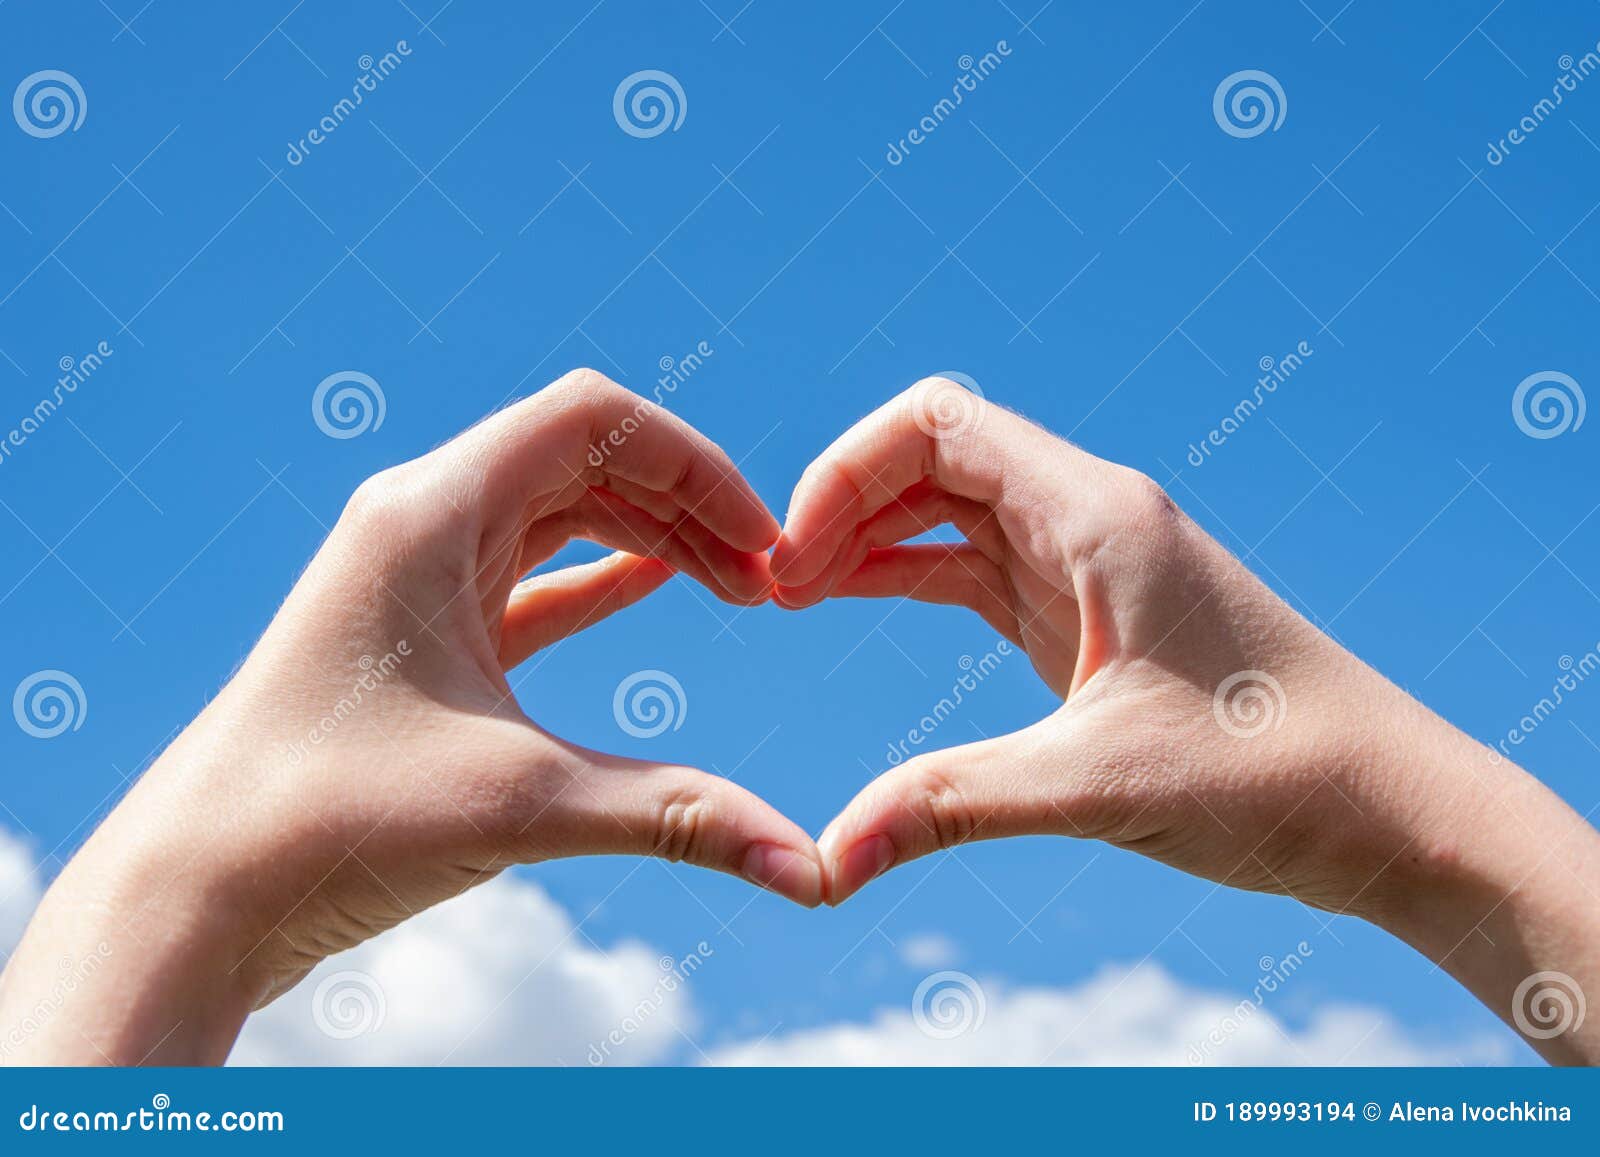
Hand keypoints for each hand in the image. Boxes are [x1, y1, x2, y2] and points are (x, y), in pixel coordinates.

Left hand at [0, 369, 822, 1064]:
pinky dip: (597, 574)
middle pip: (582, 457)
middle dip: (685, 503)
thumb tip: (812, 871)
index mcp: (430, 511)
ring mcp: (412, 576)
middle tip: (766, 579)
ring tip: (734, 588)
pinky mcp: (415, 636)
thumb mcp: (522, 805)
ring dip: (648, 536)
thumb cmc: (328, 824)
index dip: (696, 463)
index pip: (592, 416)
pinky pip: (526, 575)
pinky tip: (656, 586)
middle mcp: (418, 520)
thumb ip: (677, 815)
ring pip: (556, 513)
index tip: (763, 541)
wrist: (195, 893)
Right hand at [775, 378, 1599, 1063]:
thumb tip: (824, 861)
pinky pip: (973, 565)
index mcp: (1098, 514)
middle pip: (931, 455)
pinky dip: (905, 574)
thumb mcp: (1096, 786)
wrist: (1389, 808)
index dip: (843, 471)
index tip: (792, 557)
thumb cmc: (1273, 776)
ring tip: (790, 597)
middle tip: (772, 588)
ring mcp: (1088, 562)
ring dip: (866, 538)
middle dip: (840, 503)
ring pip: (948, 509)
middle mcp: (1090, 516)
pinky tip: (851, 600)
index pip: (937, 424)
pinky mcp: (1086, 613)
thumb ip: (951, 804)